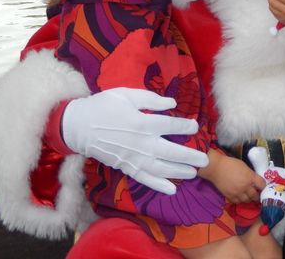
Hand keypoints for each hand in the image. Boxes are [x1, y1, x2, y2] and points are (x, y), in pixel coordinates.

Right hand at [62, 88, 208, 194]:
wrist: (79, 126)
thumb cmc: (103, 106)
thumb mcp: (126, 94)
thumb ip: (151, 100)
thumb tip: (172, 104)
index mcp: (142, 123)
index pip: (170, 126)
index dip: (185, 126)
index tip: (195, 126)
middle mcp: (140, 143)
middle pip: (170, 151)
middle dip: (189, 156)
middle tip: (205, 159)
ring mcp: (133, 158)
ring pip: (161, 168)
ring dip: (178, 171)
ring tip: (194, 173)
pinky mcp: (125, 167)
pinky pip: (145, 179)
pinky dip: (158, 186)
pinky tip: (172, 190)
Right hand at [199, 151, 264, 203]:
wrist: (216, 168)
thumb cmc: (230, 163)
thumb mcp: (244, 166)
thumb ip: (250, 174)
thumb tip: (254, 180)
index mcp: (250, 177)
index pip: (262, 185)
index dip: (263, 186)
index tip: (262, 186)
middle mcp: (245, 187)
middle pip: (255, 195)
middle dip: (257, 195)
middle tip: (257, 194)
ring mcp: (238, 193)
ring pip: (247, 200)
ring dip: (249, 199)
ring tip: (249, 196)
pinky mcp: (230, 196)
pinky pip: (238, 202)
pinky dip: (240, 200)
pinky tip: (240, 197)